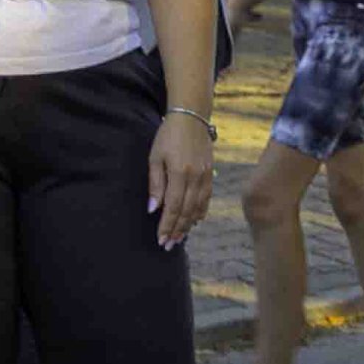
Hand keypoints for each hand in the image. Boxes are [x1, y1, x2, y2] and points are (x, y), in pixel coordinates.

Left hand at [147, 113, 215, 247]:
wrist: (191, 117)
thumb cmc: (168, 136)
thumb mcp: (155, 157)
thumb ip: (155, 184)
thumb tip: (153, 208)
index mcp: (179, 172)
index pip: (173, 207)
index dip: (167, 225)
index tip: (160, 239)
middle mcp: (195, 177)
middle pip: (186, 211)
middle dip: (177, 230)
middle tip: (168, 246)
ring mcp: (205, 176)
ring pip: (198, 208)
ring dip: (188, 225)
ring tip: (179, 238)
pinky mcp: (211, 174)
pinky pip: (207, 199)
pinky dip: (201, 212)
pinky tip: (195, 222)